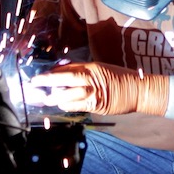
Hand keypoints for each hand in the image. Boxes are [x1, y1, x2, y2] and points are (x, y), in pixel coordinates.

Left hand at [24, 62, 169, 115]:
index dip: (52, 72)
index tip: (41, 76)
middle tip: (34, 84)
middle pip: (64, 78)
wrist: (139, 89)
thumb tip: (65, 73)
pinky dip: (68, 105)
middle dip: (47, 81)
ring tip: (46, 99)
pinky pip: (78, 106)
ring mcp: (94, 92)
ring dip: (56, 97)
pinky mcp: (98, 105)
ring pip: (68, 94)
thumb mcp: (101, 68)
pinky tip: (62, 104)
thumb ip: (84, 71)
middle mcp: (91, 78)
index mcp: (91, 67)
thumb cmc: (120, 78)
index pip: (67, 68)